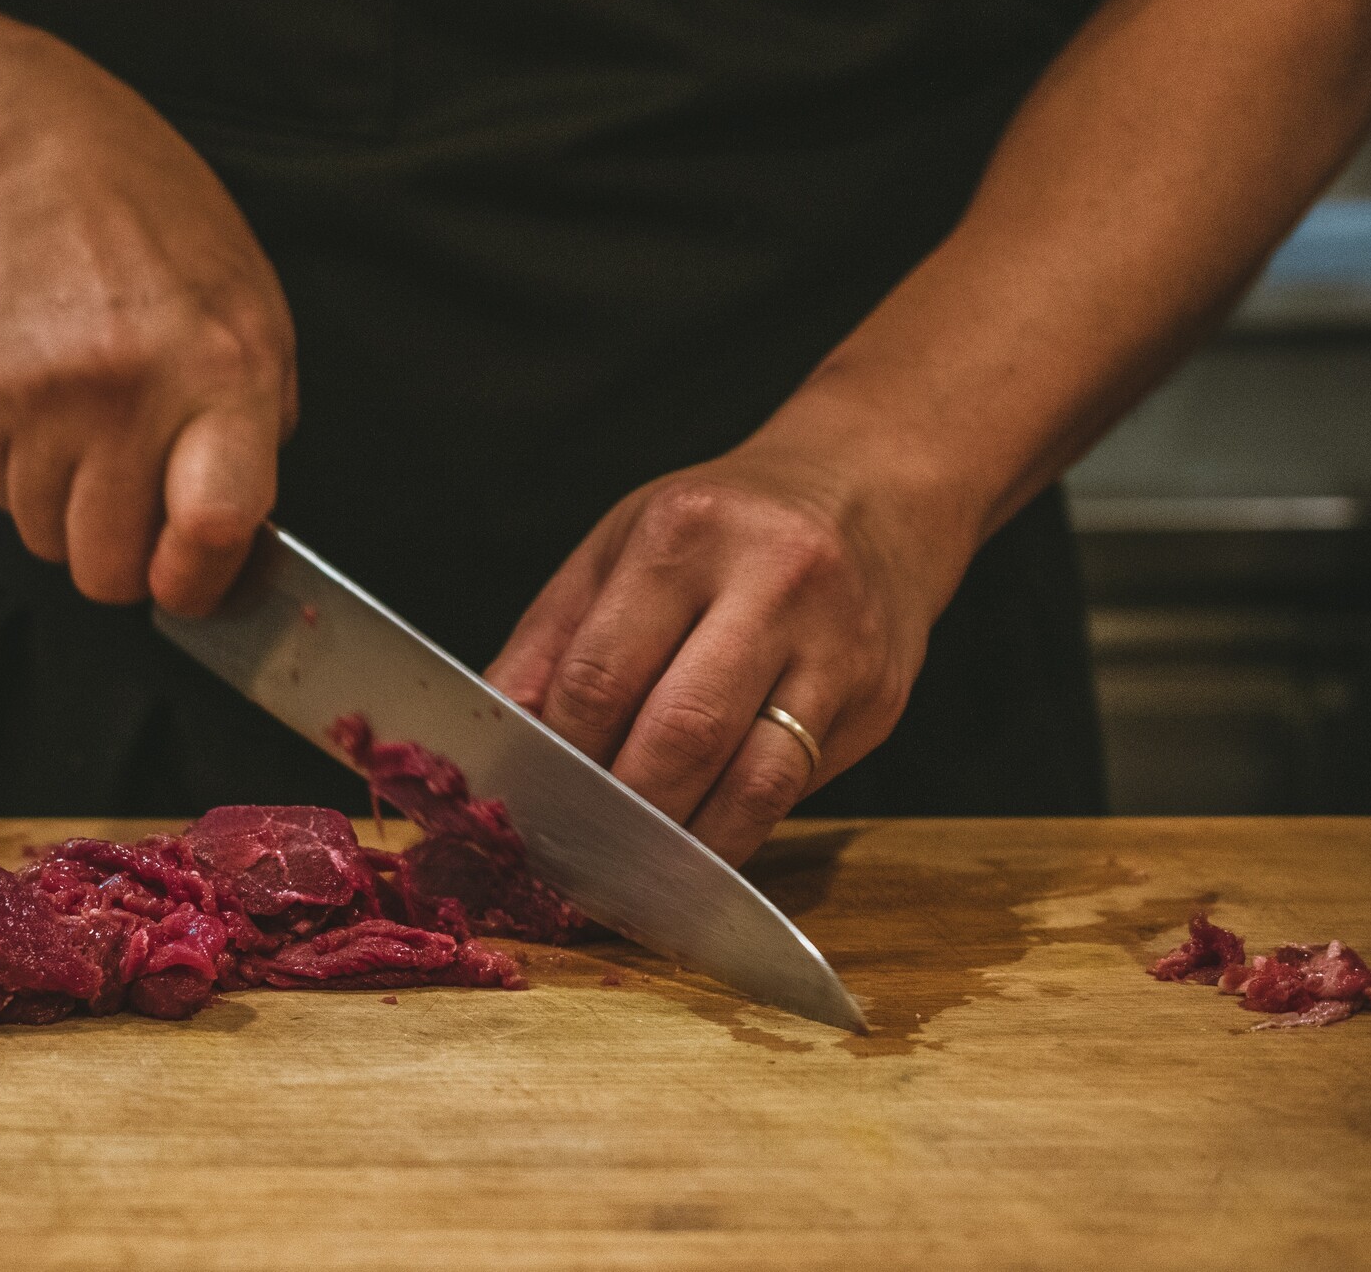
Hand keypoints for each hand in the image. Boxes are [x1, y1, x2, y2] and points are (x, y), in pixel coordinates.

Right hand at [0, 64, 294, 614]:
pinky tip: (50, 408)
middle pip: (109, 568)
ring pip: (46, 541)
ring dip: (71, 514)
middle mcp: (129, 388)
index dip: (201, 582)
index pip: (213, 527)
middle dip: (127, 558)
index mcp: (223, 373)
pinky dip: (24, 472)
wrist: (35, 151)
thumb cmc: (160, 231)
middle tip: (141, 506)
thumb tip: (236, 543)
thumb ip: (256, 436)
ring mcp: (41, 394)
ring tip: (93, 437)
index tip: (198, 581)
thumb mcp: (256, 319)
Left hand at [486, 437, 969, 867]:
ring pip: (751, 782)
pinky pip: (794, 793)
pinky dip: (734, 837)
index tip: (524, 807)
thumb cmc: (720, 531)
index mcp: (686, 533)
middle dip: (617, 814)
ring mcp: (838, 646)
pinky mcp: (878, 702)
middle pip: (680, 733)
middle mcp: (773, 582)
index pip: (601, 676)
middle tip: (571, 858)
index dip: (556, 759)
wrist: (869, 493)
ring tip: (628, 878)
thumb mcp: (617, 550)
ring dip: (680, 848)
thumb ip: (548, 646)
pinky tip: (693, 856)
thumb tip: (491, 744)